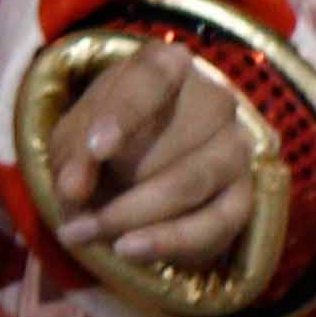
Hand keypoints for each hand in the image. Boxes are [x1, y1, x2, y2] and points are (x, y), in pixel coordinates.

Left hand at [38, 42, 260, 281]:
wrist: (134, 171)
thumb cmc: (100, 139)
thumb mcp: (72, 138)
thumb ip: (71, 156)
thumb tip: (75, 190)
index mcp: (167, 66)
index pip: (151, 78)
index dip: (124, 113)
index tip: (96, 149)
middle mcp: (213, 101)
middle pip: (172, 139)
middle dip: (116, 184)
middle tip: (71, 223)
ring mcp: (235, 148)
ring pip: (192, 182)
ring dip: (136, 215)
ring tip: (89, 237)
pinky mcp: (244, 194)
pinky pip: (215, 222)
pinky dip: (169, 241)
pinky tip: (130, 250)